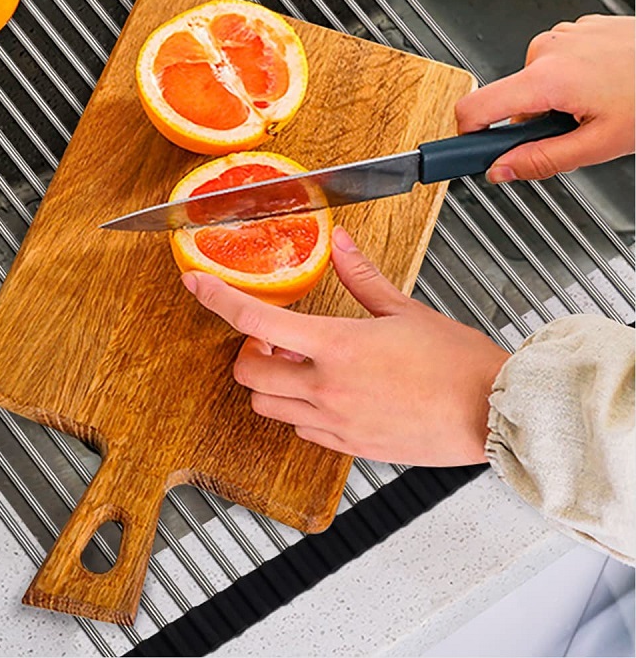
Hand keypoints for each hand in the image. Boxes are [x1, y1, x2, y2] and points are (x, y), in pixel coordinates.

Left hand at [183, 227, 509, 465]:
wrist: (495, 413)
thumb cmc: (459, 364)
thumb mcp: (404, 309)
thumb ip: (362, 277)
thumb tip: (342, 245)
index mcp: (337, 347)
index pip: (254, 322)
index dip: (215, 299)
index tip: (196, 284)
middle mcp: (327, 388)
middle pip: (248, 374)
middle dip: (249, 353)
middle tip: (272, 340)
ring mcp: (335, 423)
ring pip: (266, 408)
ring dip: (269, 384)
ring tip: (299, 365)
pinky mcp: (350, 447)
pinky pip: (300, 431)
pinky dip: (297, 411)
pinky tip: (325, 393)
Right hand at [455, 14, 634, 182]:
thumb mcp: (601, 144)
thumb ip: (542, 160)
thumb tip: (501, 170)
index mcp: (546, 79)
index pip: (474, 109)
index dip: (466, 135)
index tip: (467, 150)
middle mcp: (548, 49)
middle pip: (511, 97)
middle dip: (533, 120)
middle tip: (573, 131)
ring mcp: (564, 34)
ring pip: (535, 80)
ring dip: (555, 99)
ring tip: (598, 104)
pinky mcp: (580, 28)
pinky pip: (557, 61)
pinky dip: (572, 79)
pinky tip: (605, 85)